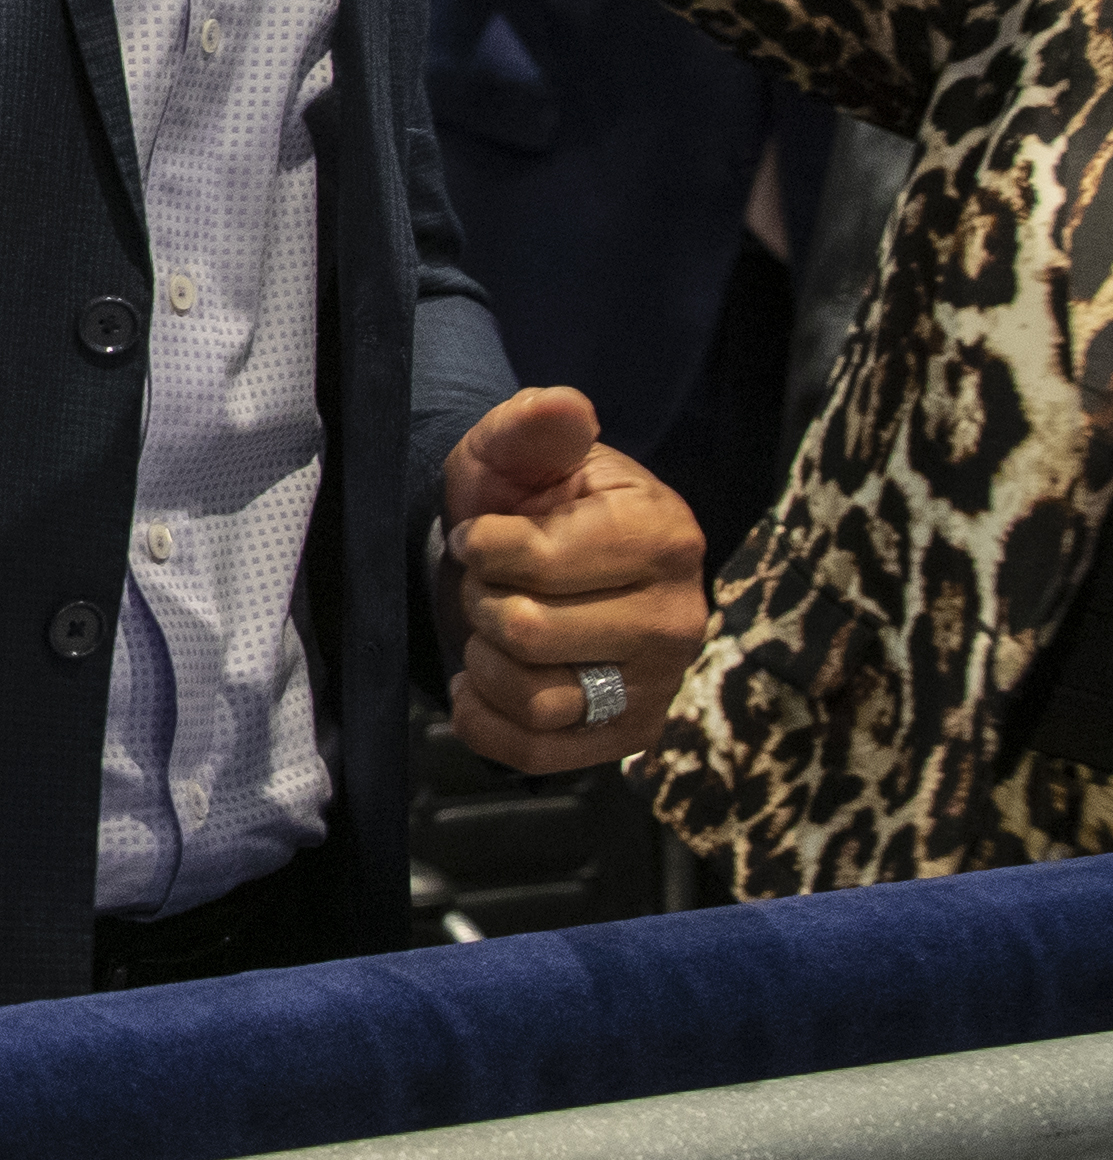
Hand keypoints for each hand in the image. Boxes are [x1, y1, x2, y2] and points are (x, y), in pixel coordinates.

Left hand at [440, 388, 706, 773]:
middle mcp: (679, 619)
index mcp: (664, 536)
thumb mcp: (517, 452)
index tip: (482, 535)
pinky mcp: (628, 737)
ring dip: (484, 662)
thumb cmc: (526, 503)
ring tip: (492, 629)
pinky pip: (538, 754)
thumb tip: (563, 405)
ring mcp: (659, 685)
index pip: (539, 561)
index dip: (483, 547)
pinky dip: (486, 721)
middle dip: (483, 604)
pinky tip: (480, 683)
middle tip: (492, 585)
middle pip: (530, 634)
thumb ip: (534, 426)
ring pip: (537, 701)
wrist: (526, 566)